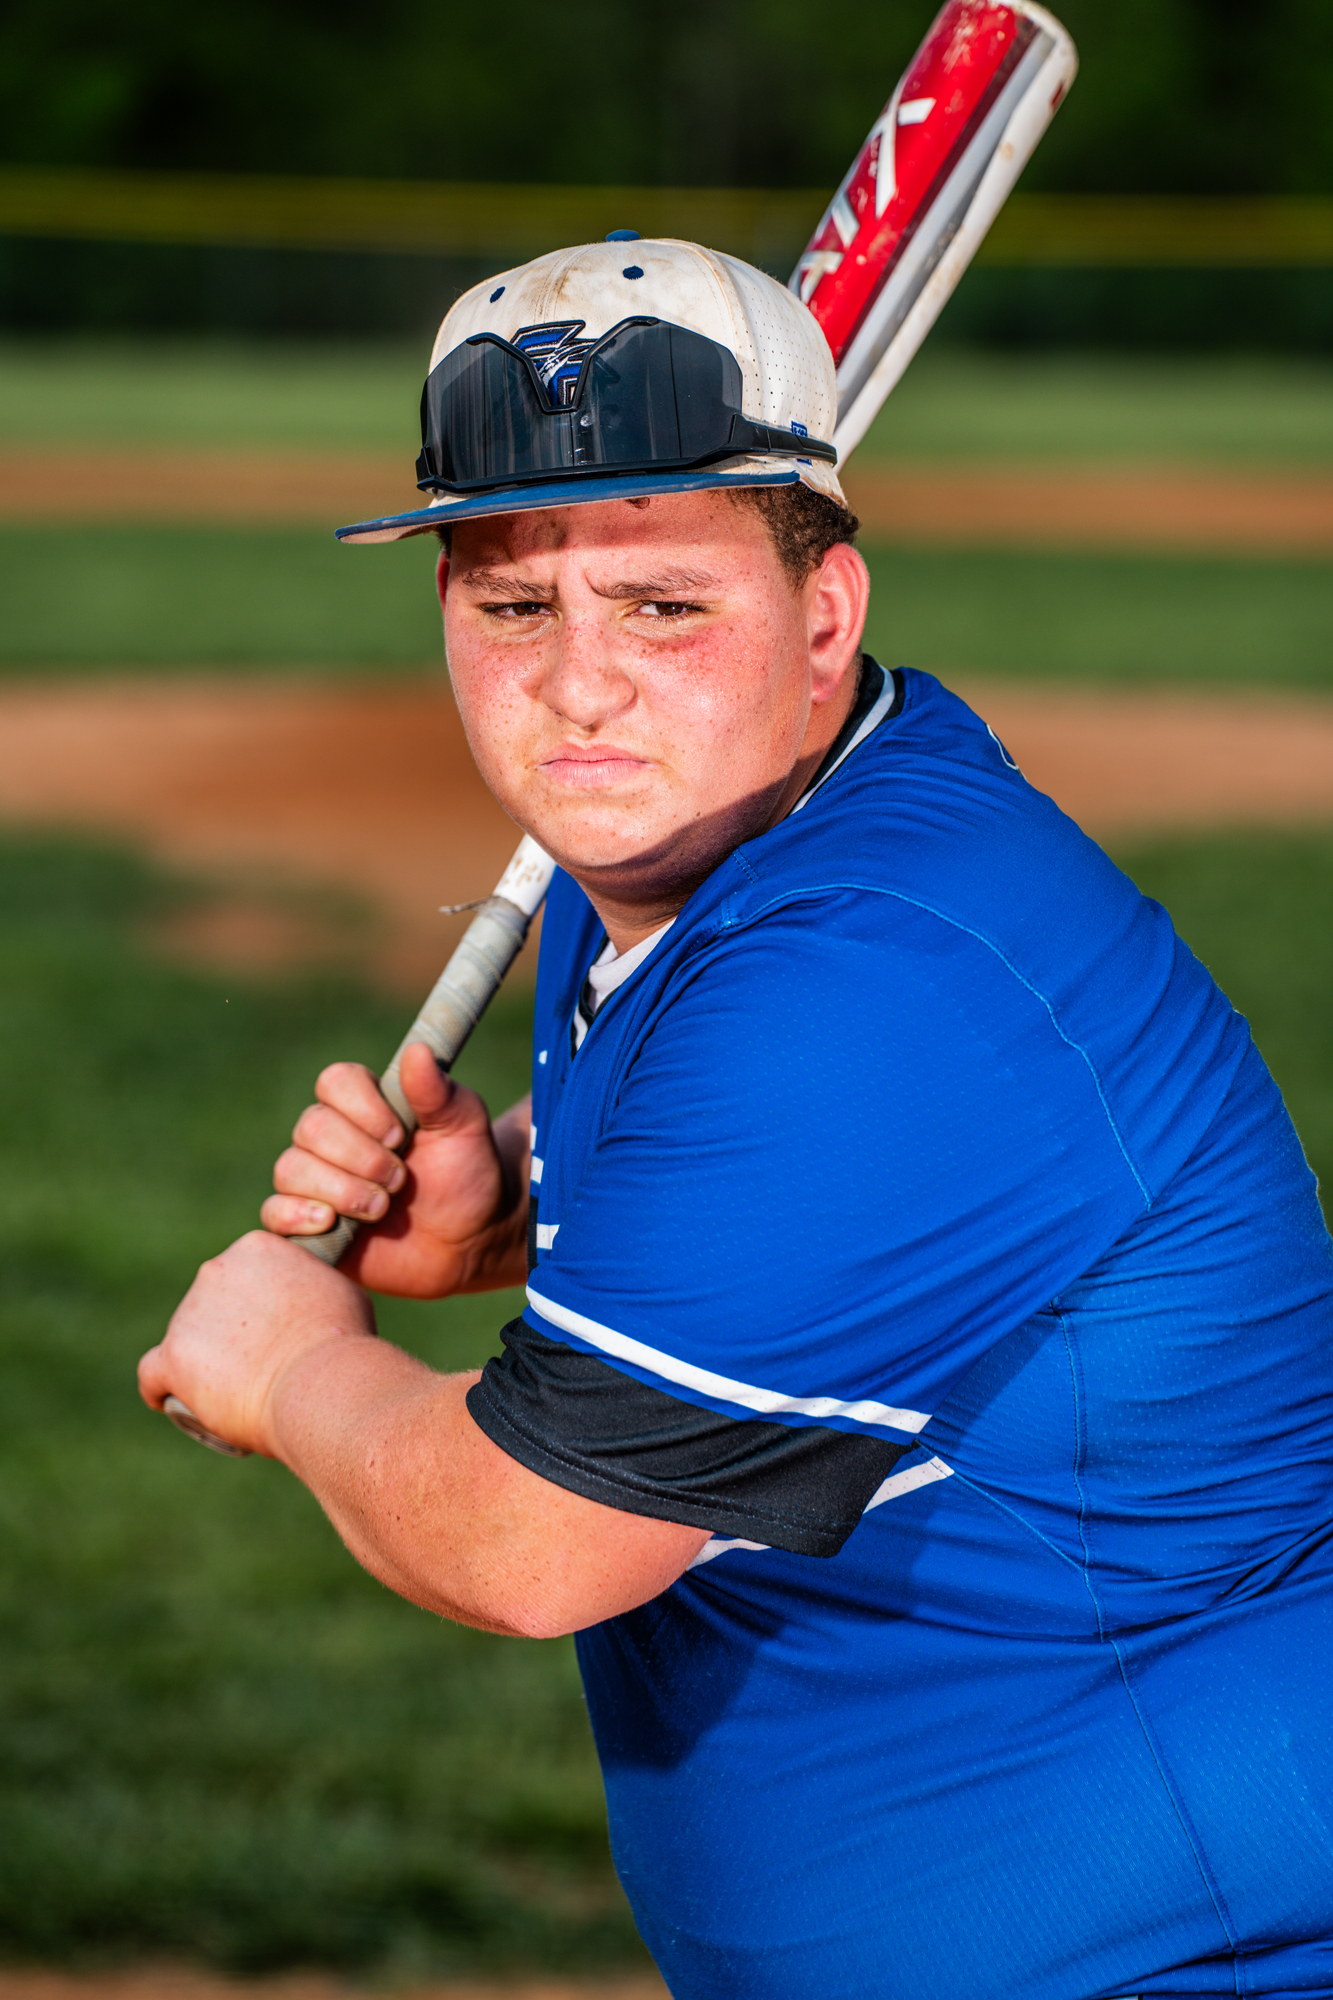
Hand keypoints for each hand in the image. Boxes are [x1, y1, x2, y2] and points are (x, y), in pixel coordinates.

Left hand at [138, 1229, 376, 1456]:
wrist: (321, 1383)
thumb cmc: (342, 1341)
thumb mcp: (337, 1289)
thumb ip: (313, 1283)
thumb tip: (311, 1294)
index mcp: (255, 1247)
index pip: (240, 1272)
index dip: (249, 1301)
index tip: (264, 1328)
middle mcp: (215, 1269)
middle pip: (208, 1302)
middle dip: (223, 1329)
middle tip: (253, 1364)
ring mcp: (189, 1313)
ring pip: (183, 1338)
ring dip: (197, 1360)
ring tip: (229, 1392)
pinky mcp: (173, 1357)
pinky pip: (151, 1373)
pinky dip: (160, 1387)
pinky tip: (168, 1398)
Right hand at [261, 1043, 528, 1297]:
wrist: (468, 1240)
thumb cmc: (466, 1175)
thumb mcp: (464, 1128)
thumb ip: (439, 1093)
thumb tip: (417, 1051)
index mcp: (366, 1103)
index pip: (335, 1082)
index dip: (363, 1108)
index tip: (400, 1135)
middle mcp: (332, 1136)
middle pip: (311, 1127)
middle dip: (361, 1157)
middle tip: (400, 1180)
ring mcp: (315, 1179)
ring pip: (291, 1169)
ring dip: (341, 1190)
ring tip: (381, 1208)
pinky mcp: (305, 1222)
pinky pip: (274, 1212)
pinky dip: (295, 1216)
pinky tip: (330, 1223)